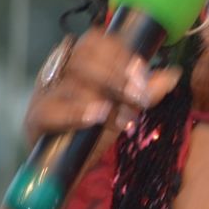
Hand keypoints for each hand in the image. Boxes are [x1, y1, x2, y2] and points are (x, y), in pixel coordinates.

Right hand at [23, 29, 181, 170]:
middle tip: (138, 96)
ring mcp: (44, 94)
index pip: (95, 41)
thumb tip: (172, 75)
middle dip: (116, 75)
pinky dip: (77, 111)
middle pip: (83, 56)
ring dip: (103, 93)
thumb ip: (144, 92)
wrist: (65, 167)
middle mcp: (59, 72)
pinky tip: (98, 116)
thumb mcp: (123, 109)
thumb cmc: (91, 131)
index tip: (141, 71)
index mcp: (78, 62)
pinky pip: (52, 110)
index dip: (120, 52)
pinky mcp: (36, 119)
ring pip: (71, 81)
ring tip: (125, 113)